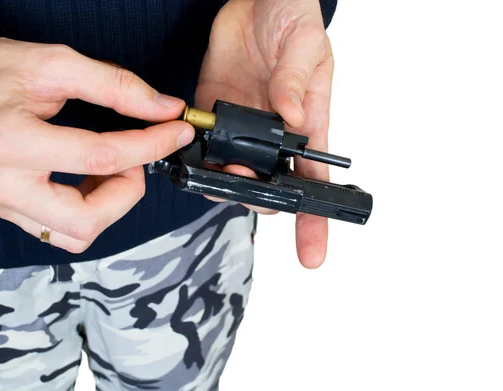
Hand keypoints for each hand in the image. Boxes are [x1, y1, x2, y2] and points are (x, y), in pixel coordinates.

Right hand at [0, 32, 193, 252]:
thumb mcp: (56, 63)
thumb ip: (115, 86)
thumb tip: (163, 109)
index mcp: (10, 142)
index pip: (99, 158)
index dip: (150, 146)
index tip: (176, 132)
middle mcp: (1, 184)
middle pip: (86, 221)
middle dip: (127, 193)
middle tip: (135, 160)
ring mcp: (1, 204)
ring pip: (74, 236)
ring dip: (108, 207)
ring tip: (112, 169)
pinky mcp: (5, 210)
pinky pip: (58, 231)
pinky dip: (88, 211)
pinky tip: (90, 180)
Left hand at [196, 0, 333, 268]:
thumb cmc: (294, 17)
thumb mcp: (306, 45)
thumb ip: (297, 81)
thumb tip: (289, 118)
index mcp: (306, 123)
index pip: (313, 182)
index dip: (314, 220)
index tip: (312, 254)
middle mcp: (273, 135)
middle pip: (268, 186)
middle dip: (256, 200)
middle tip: (245, 185)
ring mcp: (241, 126)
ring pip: (231, 173)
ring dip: (222, 183)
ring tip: (217, 170)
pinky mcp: (211, 112)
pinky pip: (202, 146)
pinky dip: (193, 156)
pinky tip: (187, 154)